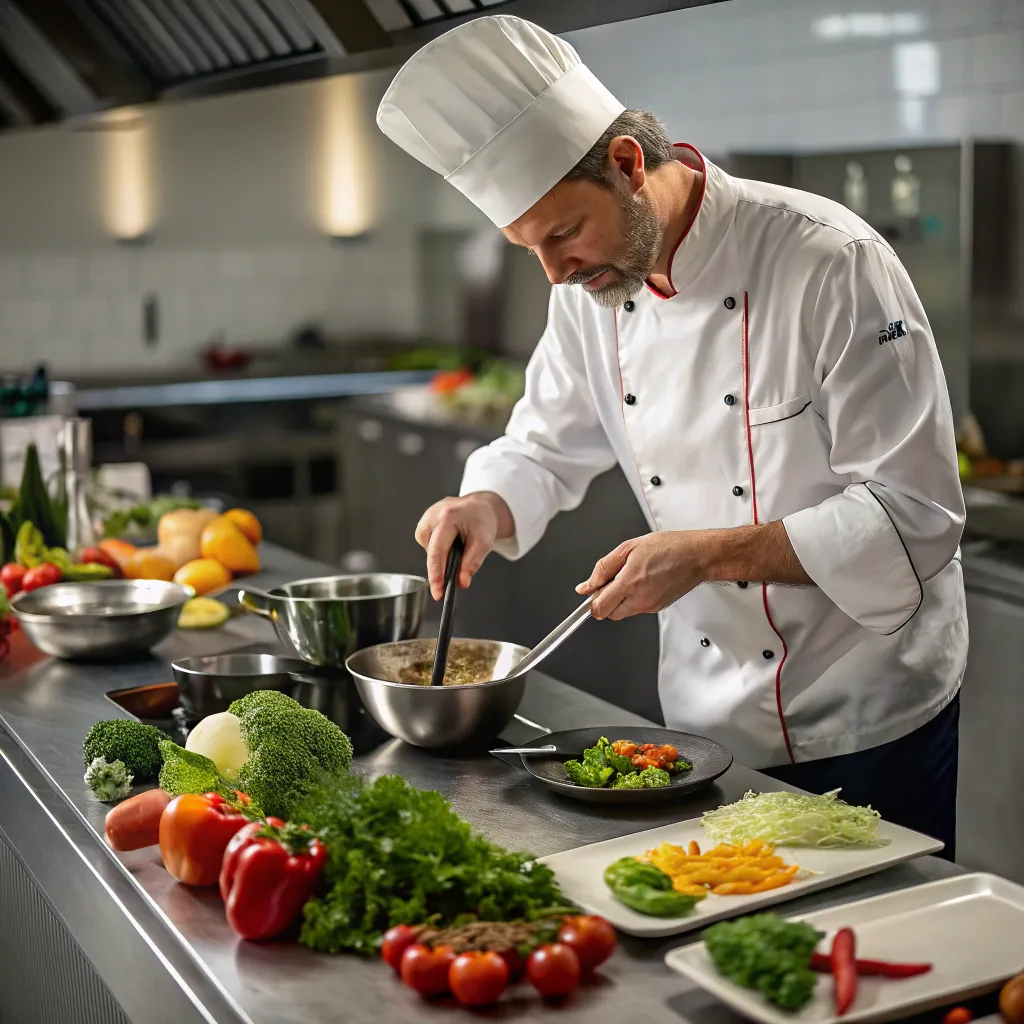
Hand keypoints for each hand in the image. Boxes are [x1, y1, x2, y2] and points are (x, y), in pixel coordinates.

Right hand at [415, 492, 511, 599]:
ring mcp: (428, 515)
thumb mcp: (484, 543)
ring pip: (427, 547)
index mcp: (449, 517)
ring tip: (454, 549)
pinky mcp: (425, 519)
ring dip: (439, 555)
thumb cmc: (482, 521)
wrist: (480, 507)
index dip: (436, 574)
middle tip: (442, 587)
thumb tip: (462, 582)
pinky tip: (447, 543)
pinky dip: (436, 547)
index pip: (438, 550)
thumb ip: (472, 563)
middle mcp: (434, 513)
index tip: (437, 591)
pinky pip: (426, 541)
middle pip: (430, 550)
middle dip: (437, 571)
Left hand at [576, 531, 707, 619]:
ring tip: (631, 577)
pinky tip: (642, 581)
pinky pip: (636, 609)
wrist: (696, 556)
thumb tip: (586, 586)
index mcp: (630, 582)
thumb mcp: (628, 548)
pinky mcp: (657, 608)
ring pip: (622, 612)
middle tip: (613, 580)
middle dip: (605, 600)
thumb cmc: (668, 547)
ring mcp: (649, 606)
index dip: (591, 600)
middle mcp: (639, 598)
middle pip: (609, 614)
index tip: (592, 592)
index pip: (599, 608)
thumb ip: (603, 568)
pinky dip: (633, 599)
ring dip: (619, 600)